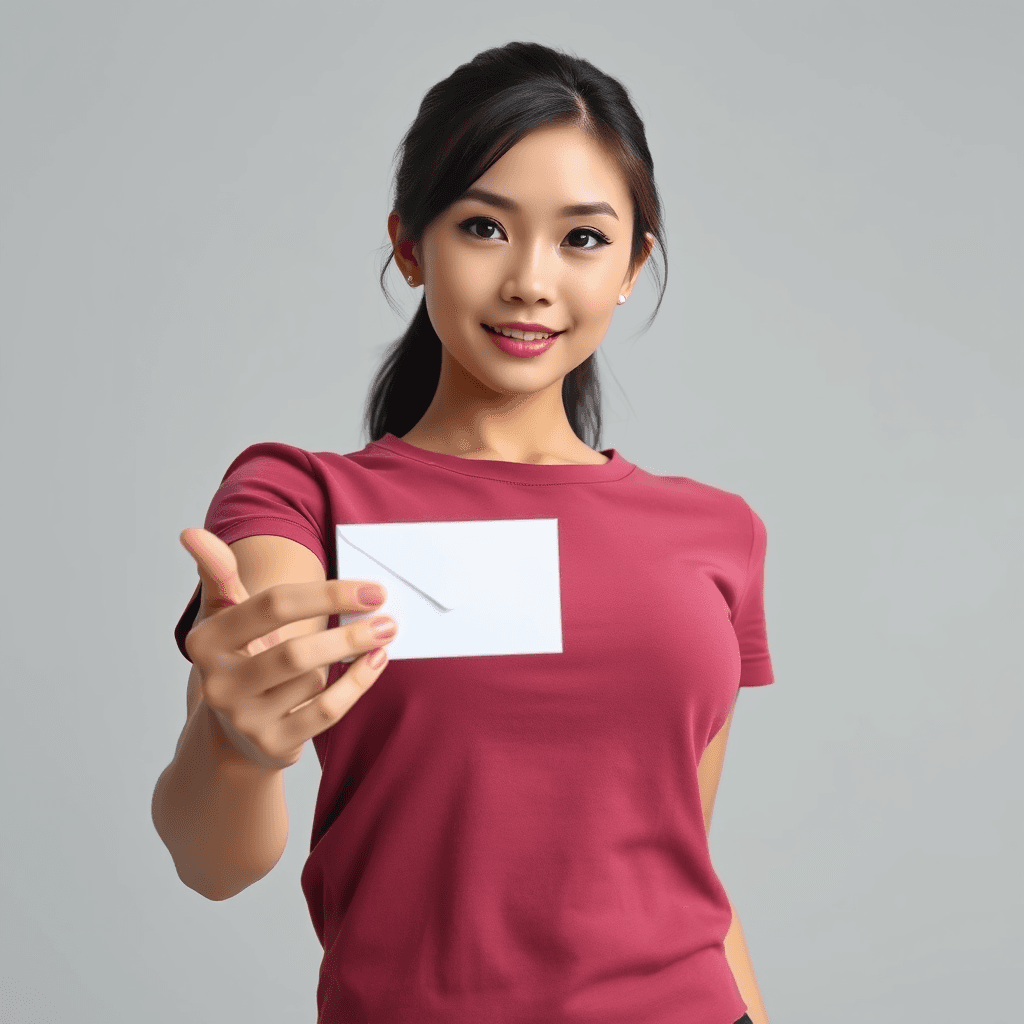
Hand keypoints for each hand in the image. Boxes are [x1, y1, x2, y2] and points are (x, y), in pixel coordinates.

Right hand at [179, 528, 396, 770]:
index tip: (372, 589)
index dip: (327, 595)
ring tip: (377, 637)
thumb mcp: (227, 615)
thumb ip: (218, 573)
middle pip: (294, 651)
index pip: (273, 606)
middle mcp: (217, 683)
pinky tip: (376, 662)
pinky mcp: (272, 745)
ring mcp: (243, 719)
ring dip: (348, 656)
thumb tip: (192, 532)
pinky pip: (325, 712)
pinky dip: (357, 685)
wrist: (235, 731)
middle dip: (348, 633)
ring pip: (312, 681)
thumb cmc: (241, 656)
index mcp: (206, 641)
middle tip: (388, 617)